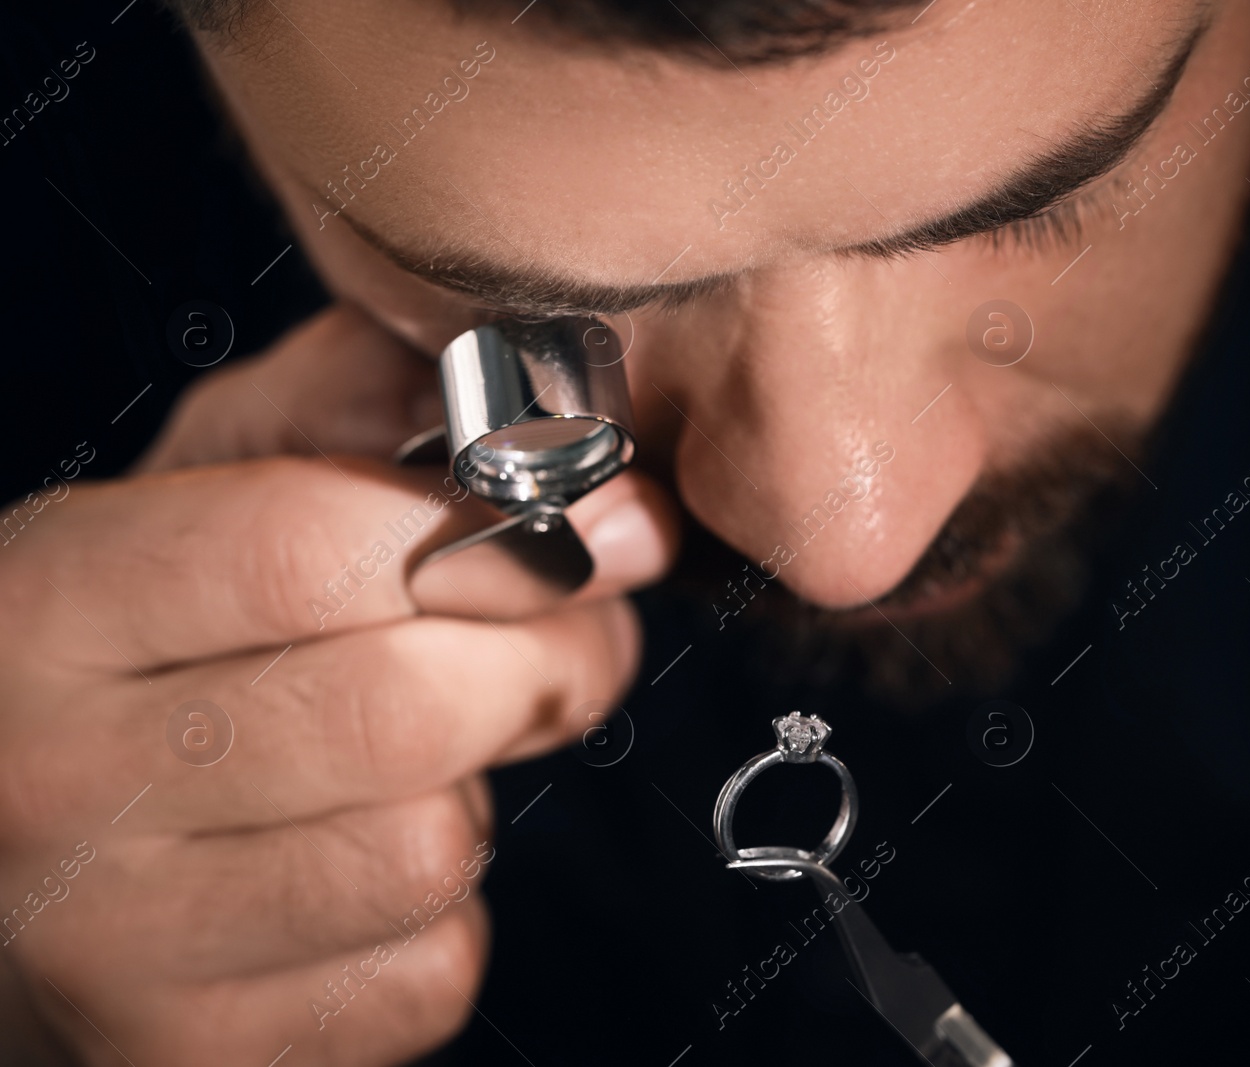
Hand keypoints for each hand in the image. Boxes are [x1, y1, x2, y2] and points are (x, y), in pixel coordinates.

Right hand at [0, 304, 676, 1064]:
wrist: (15, 875)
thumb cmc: (127, 667)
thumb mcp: (187, 495)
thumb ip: (334, 409)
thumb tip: (520, 389)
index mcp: (45, 609)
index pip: (307, 548)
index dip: (504, 531)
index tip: (608, 527)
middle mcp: (55, 781)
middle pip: (402, 705)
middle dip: (548, 658)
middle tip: (569, 635)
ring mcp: (116, 942)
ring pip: (429, 848)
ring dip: (480, 791)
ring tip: (430, 758)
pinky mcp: (200, 1051)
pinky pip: (428, 968)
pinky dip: (448, 913)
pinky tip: (375, 864)